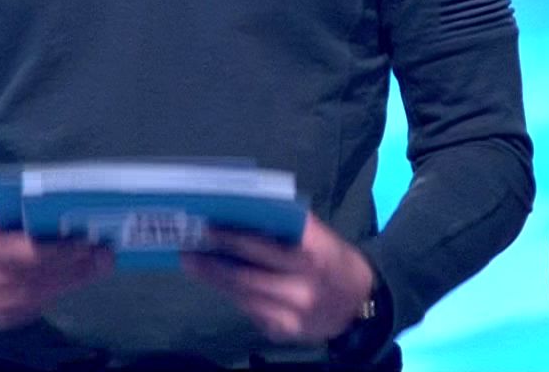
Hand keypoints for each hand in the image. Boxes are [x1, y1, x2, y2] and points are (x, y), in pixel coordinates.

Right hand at [0, 201, 114, 329]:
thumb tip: (68, 208)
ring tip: (101, 263)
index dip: (62, 250)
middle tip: (107, 254)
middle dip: (80, 265)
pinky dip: (62, 288)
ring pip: (48, 291)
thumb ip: (22, 214)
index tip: (89, 242)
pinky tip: (78, 276)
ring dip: (78, 278)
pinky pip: (42, 303)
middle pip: (45, 274)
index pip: (31, 252)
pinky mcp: (4, 320)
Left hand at [181, 212, 375, 344]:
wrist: (361, 305)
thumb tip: (243, 218)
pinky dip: (233, 294)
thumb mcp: (320, 239)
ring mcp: (293, 313)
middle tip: (187, 248)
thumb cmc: (334, 261)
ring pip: (243, 295)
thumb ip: (287, 230)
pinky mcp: (284, 332)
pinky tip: (217, 282)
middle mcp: (303, 285)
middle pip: (246, 275)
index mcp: (314, 254)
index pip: (264, 246)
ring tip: (193, 262)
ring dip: (214, 279)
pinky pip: (250, 311)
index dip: (233, 238)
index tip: (208, 227)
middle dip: (212, 261)